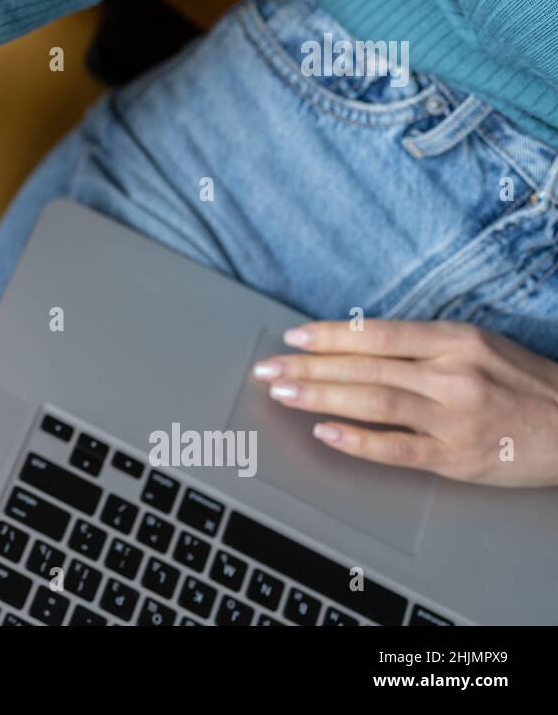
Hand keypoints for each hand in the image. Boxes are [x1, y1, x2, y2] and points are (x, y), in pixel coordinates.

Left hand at [251, 320, 557, 486]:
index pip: (376, 334)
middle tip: (268, 369)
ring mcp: (454, 417)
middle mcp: (452, 375)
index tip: (292, 337)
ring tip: (282, 394)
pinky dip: (358, 441)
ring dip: (321, 397)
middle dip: (309, 368)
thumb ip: (422, 346)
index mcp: (454, 341)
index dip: (329, 336)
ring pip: (374, 402)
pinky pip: (397, 448)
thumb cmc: (523, 386)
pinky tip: (326, 433)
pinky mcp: (457, 457)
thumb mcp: (477, 347)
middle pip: (365, 368)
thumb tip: (355, 344)